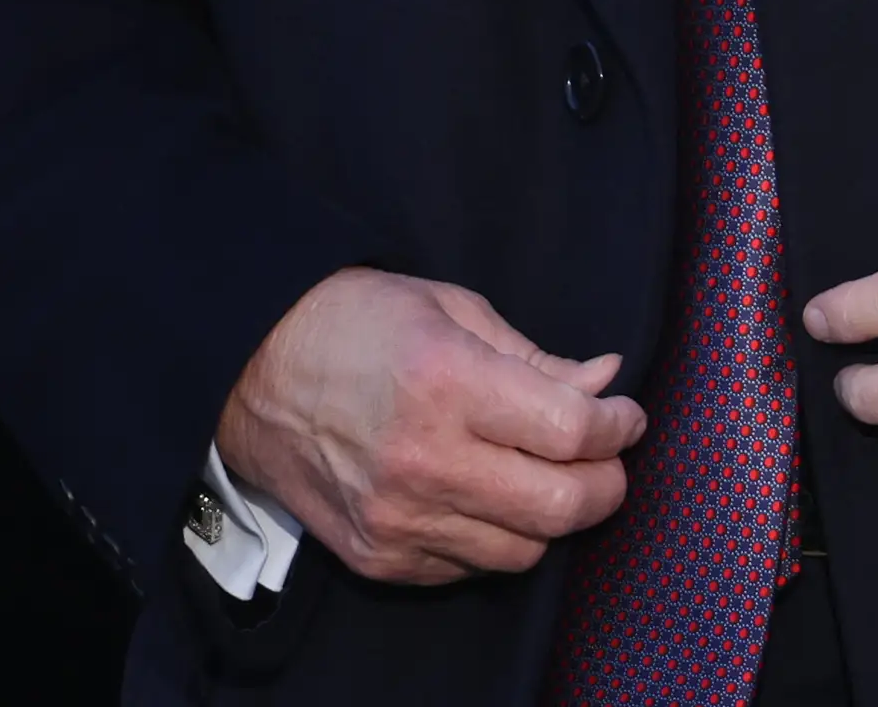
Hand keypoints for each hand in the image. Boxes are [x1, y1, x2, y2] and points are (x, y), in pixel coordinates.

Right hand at [216, 268, 644, 585]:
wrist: (251, 373)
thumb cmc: (355, 324)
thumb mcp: (451, 309)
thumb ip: (535, 357)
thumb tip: (606, 382)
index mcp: (446, 384)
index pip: (570, 432)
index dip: (618, 427)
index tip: (626, 416)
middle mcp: (423, 461)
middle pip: (560, 506)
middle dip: (606, 484)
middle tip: (608, 457)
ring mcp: (397, 519)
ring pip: (523, 550)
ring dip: (554, 517)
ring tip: (547, 475)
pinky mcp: (378, 558)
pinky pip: (471, 569)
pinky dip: (497, 539)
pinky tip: (489, 498)